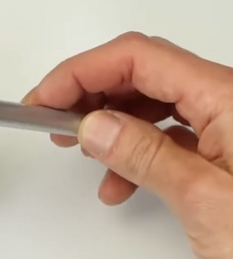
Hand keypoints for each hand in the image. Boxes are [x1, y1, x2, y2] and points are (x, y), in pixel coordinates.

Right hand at [24, 32, 232, 258]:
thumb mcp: (207, 201)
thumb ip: (145, 156)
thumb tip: (93, 124)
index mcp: (228, 96)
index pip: (136, 57)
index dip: (80, 72)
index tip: (44, 98)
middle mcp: (228, 99)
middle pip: (142, 72)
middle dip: (90, 91)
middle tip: (51, 117)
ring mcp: (228, 122)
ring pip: (152, 101)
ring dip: (109, 121)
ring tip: (79, 147)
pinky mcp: (225, 148)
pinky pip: (168, 132)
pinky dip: (134, 149)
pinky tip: (119, 183)